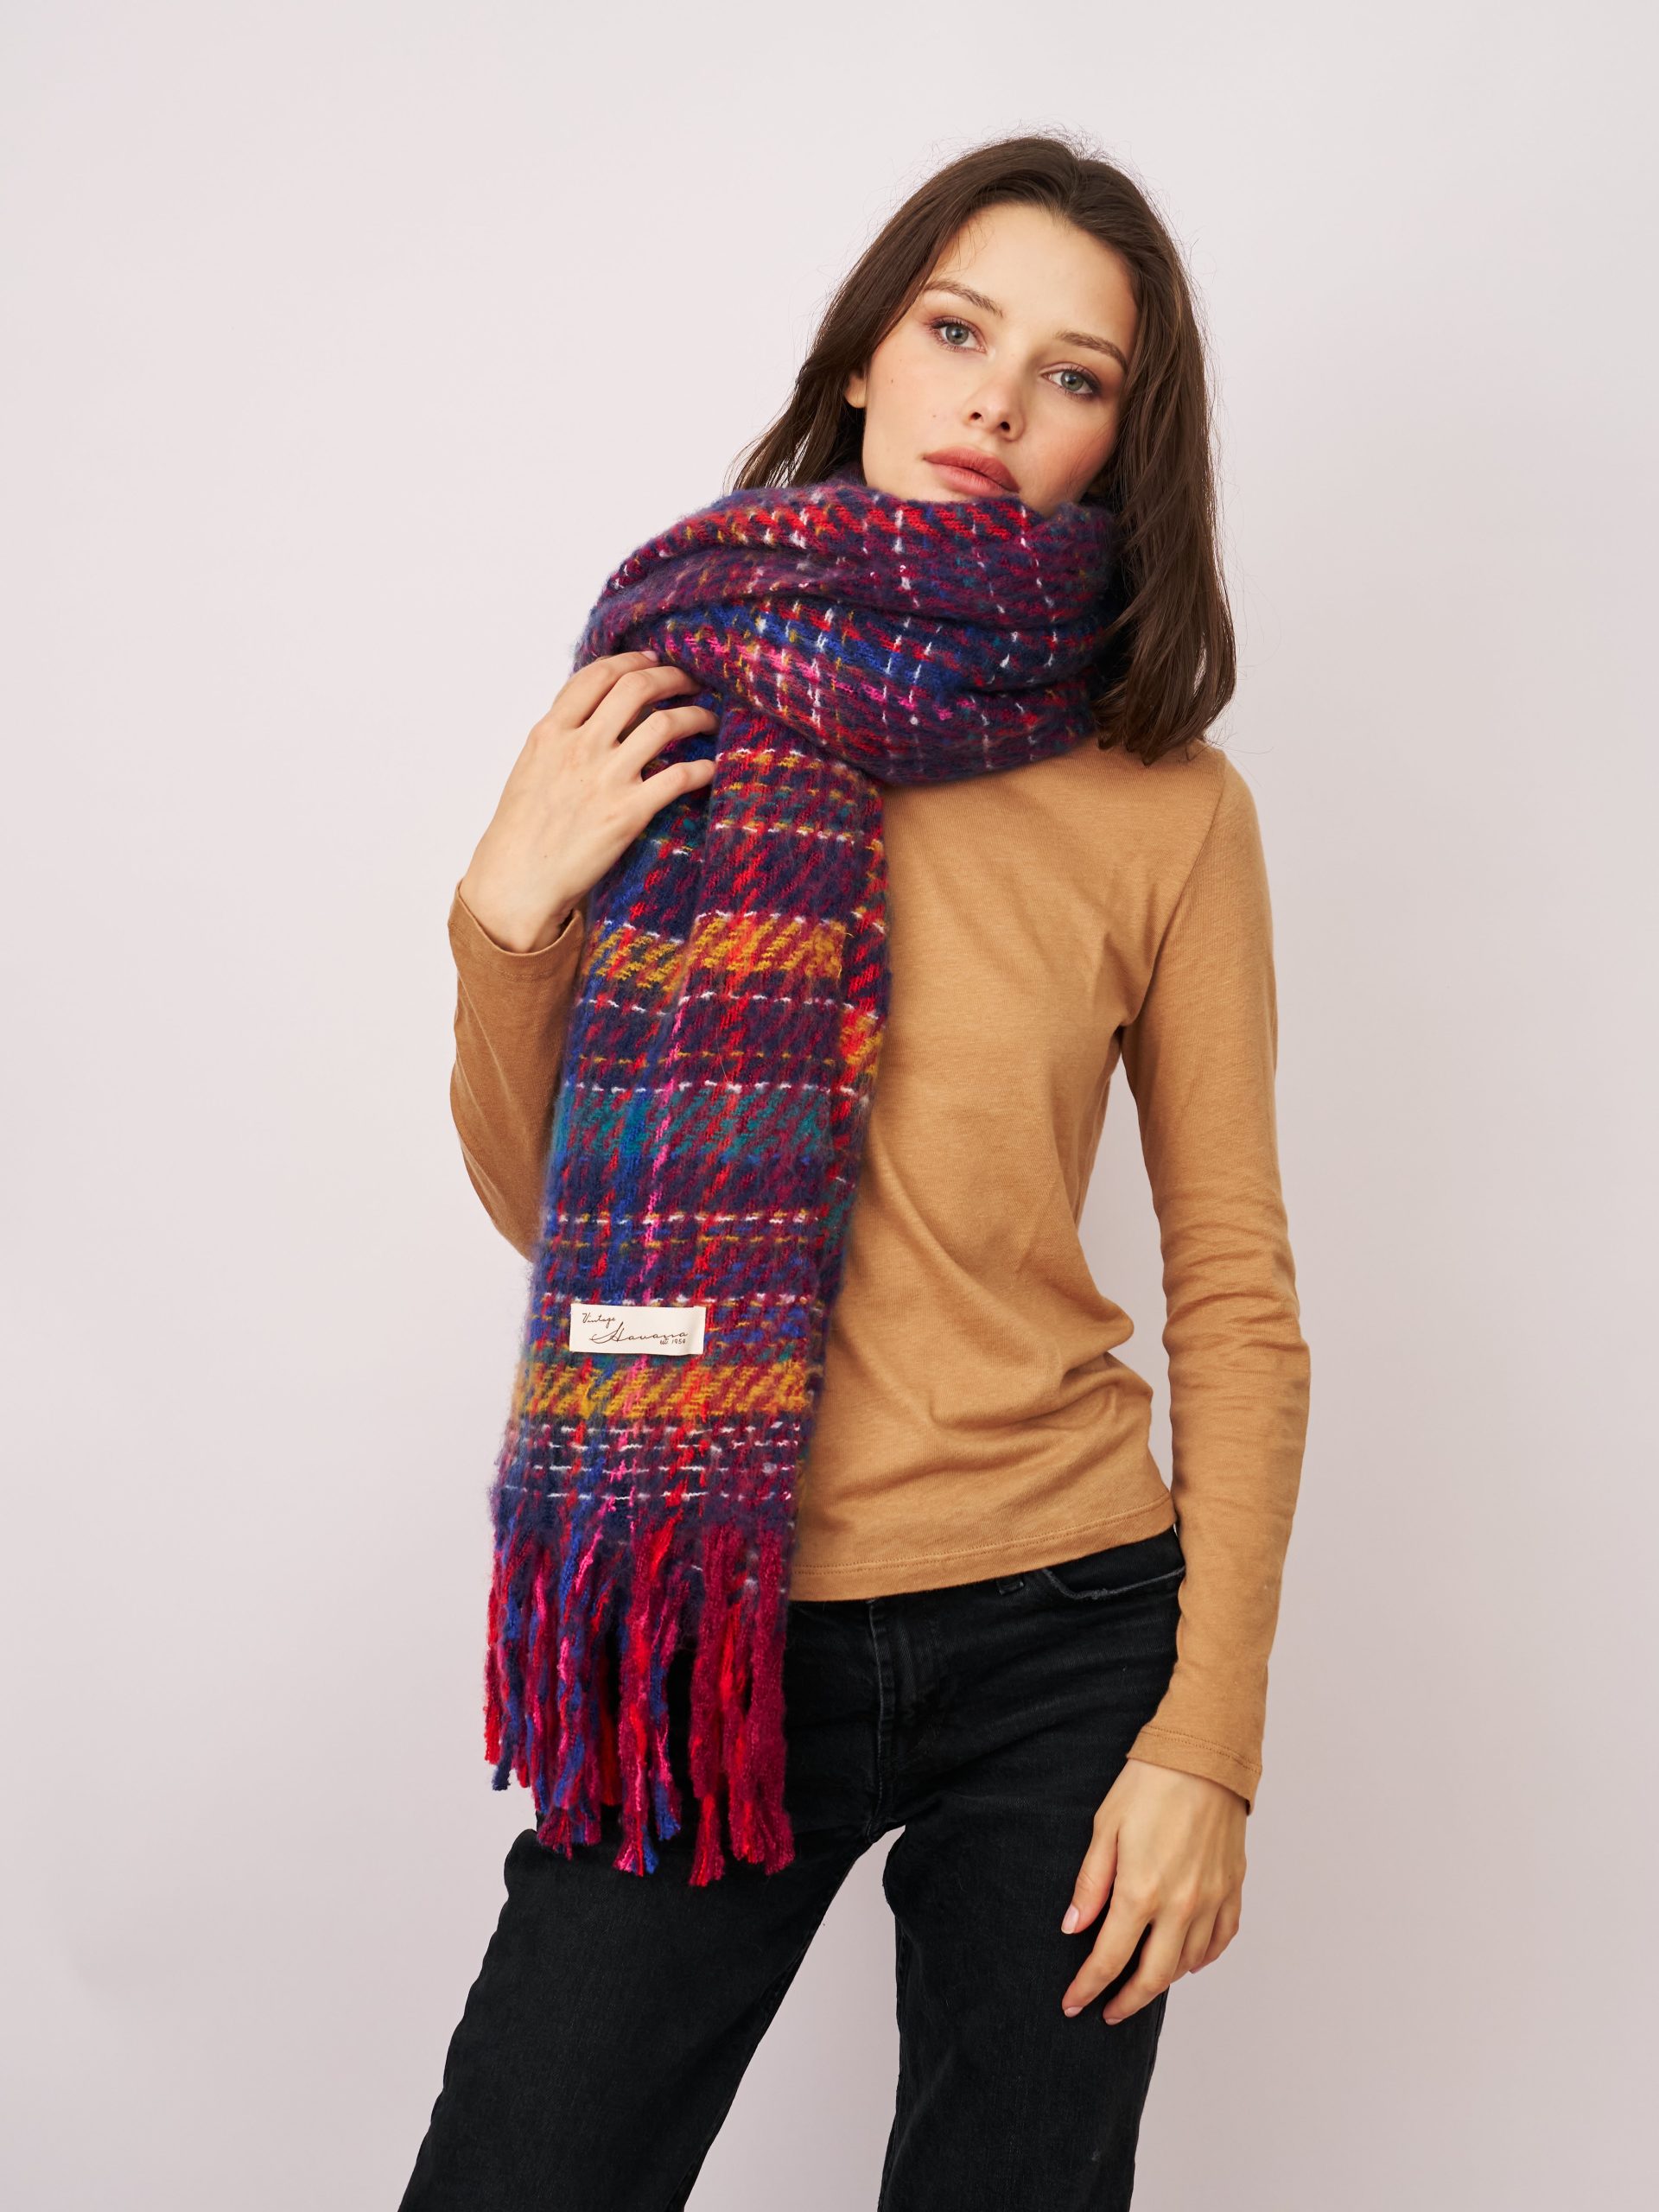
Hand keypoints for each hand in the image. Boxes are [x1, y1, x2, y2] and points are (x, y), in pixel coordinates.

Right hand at [459, 650, 718, 952]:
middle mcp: (579, 747)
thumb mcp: (531, 767)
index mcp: (551, 732)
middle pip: (636, 687)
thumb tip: (597, 712)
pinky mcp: (628, 813)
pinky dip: (703, 767)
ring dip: (695, 716)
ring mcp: (605, 778)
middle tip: (690, 682)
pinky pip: (679, 777)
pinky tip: (712, 767)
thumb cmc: (521, 831)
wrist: (517, 882)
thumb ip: (562, 735)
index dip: (631, 659)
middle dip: (671, 676)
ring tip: (707, 718)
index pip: (597, 675)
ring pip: (664, 724)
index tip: (652, 659)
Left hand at [1058, 1758, 1246, 2025]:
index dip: (1088, 1988)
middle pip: (1152, 1977)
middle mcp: (1181, 1905)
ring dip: (1162, 1981)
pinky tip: (1186, 1959)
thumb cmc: (1149, 1785)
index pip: (1110, 1960)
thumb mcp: (1104, 1828)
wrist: (1204, 1757)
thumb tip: (1073, 1929)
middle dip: (1126, 2002)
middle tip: (1108, 2012)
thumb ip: (1090, 1885)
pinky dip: (1201, 1958)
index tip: (1073, 2004)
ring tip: (1140, 1982)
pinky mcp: (1233, 1888)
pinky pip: (1220, 1940)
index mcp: (1142, 1891)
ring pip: (1187, 1963)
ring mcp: (1211, 1900)